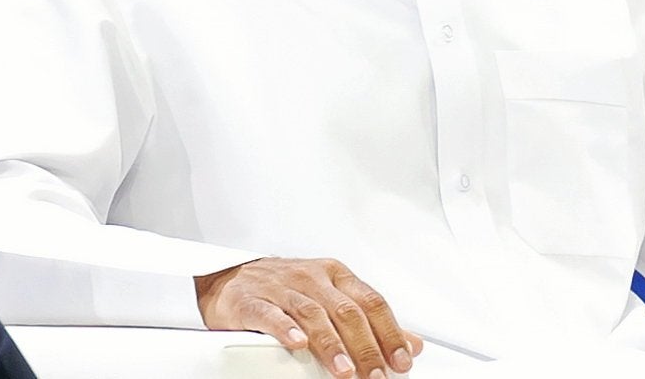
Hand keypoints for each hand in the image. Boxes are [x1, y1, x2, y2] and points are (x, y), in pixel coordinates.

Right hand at [196, 257, 422, 378]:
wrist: (232, 279)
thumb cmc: (287, 289)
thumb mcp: (332, 298)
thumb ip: (371, 321)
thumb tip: (412, 343)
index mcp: (335, 275)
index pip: (370, 301)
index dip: (389, 331)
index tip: (401, 359)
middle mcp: (312, 278)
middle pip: (346, 311)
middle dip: (365, 346)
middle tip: (376, 374)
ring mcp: (282, 287)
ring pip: (312, 314)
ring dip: (331, 345)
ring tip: (344, 371)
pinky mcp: (252, 300)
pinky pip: (271, 314)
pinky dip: (286, 330)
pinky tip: (298, 345)